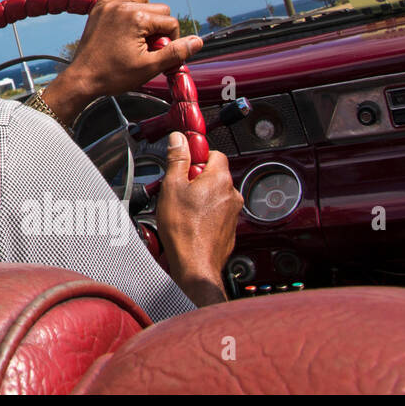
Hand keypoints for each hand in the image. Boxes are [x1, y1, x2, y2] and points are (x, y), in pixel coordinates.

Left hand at [43, 0, 203, 123]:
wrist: (83, 79)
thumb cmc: (113, 75)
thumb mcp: (150, 67)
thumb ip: (176, 52)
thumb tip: (198, 41)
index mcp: (137, 18)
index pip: (171, 23)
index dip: (171, 41)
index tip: (159, 55)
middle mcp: (123, 6)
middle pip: (159, 9)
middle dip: (159, 28)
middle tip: (148, 48)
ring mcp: (109, 5)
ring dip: (145, 11)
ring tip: (139, 33)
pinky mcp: (98, 9)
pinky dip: (124, 1)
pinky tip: (125, 19)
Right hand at [154, 132, 241, 305]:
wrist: (195, 264)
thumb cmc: (184, 230)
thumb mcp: (172, 187)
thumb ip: (177, 160)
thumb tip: (179, 141)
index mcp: (219, 179)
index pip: (214, 153)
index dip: (196, 154)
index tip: (184, 158)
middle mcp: (231, 194)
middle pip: (213, 174)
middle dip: (195, 177)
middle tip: (177, 187)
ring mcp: (232, 212)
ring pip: (214, 193)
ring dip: (199, 196)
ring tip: (180, 207)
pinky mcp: (229, 227)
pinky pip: (216, 211)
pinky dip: (204, 212)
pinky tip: (188, 221)